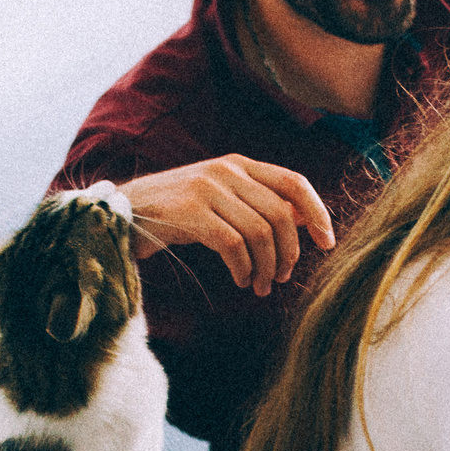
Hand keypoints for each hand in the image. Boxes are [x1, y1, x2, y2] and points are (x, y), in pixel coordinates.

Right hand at [118, 157, 335, 295]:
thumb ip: (258, 203)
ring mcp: (206, 189)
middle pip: (280, 214)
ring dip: (266, 267)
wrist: (123, 212)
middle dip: (289, 253)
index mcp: (239, 164)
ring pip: (259, 233)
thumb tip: (304, 219)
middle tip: (281, 278)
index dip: (317, 213)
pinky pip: (233, 245)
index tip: (326, 243)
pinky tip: (240, 280)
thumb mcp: (221, 199)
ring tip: (259, 286)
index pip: (294, 182)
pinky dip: (242, 269)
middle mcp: (226, 171)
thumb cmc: (177, 212)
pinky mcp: (189, 213)